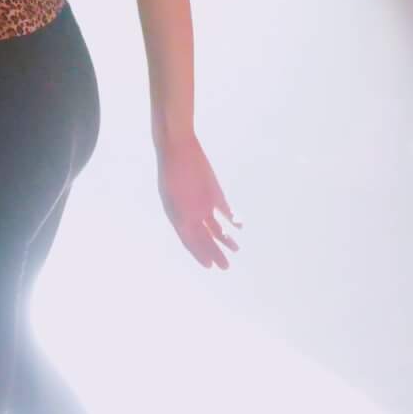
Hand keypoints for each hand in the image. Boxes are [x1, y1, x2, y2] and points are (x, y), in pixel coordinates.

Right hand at [156, 133, 238, 269]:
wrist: (178, 147)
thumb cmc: (173, 173)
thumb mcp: (176, 199)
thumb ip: (184, 219)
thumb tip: (192, 239)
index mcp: (178, 216)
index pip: (190, 240)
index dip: (199, 254)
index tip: (210, 266)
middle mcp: (191, 213)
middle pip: (204, 237)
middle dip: (214, 251)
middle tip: (226, 266)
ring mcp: (203, 203)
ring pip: (216, 227)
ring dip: (225, 238)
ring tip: (236, 249)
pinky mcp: (215, 193)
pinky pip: (225, 210)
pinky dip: (232, 219)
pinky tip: (239, 226)